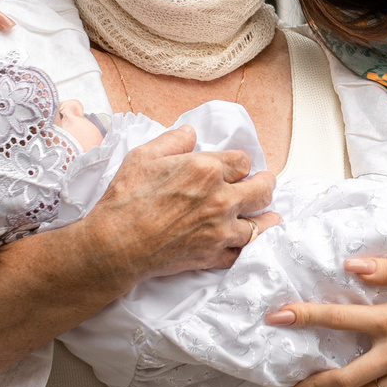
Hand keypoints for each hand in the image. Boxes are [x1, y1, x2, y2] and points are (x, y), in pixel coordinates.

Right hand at [85, 126, 279, 281]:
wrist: (116, 245)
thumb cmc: (126, 199)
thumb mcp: (144, 156)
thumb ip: (172, 140)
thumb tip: (190, 132)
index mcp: (207, 169)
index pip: (243, 161)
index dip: (241, 164)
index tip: (238, 168)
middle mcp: (221, 198)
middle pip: (262, 189)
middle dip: (265, 184)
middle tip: (264, 184)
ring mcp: (221, 229)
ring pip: (260, 224)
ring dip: (265, 218)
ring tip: (269, 215)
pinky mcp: (215, 255)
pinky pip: (242, 252)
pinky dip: (247, 247)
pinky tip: (249, 242)